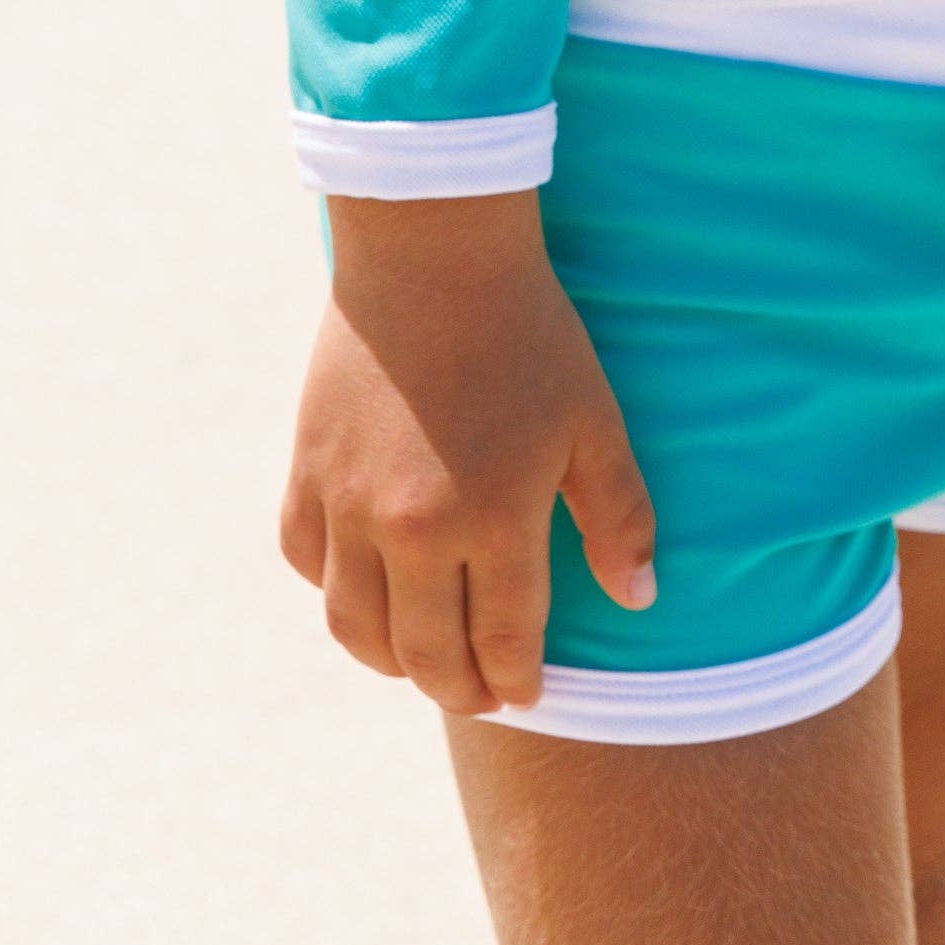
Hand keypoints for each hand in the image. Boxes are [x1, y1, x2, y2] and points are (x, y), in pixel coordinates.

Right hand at [278, 191, 655, 714]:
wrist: (434, 253)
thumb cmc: (528, 333)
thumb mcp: (593, 421)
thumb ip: (618, 517)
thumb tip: (638, 600)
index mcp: (492, 519)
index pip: (502, 643)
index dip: (517, 681)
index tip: (526, 691)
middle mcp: (411, 529)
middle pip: (427, 656)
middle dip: (461, 689)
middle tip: (480, 691)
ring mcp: (348, 505)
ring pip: (355, 630)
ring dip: (391, 660)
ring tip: (423, 656)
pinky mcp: (306, 473)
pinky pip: (308, 565)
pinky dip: (336, 593)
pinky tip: (369, 589)